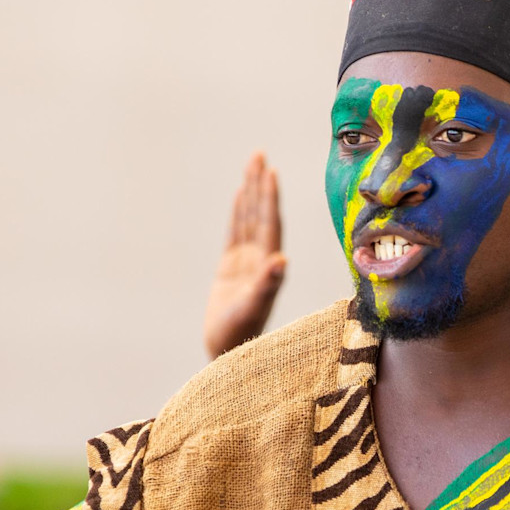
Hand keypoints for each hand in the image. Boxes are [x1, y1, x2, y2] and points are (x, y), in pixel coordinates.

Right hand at [204, 153, 287, 358]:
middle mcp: (261, 260)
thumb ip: (267, 284)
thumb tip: (282, 260)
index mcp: (268, 265)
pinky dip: (238, 213)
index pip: (270, 224)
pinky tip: (239, 196)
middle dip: (259, 185)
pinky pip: (236, 233)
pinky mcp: (232, 269)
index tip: (270, 171)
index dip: (270, 198)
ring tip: (252, 164)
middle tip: (258, 154)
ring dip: (250, 193)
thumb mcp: (252, 309)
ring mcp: (247, 263)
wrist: (228, 355)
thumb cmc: (239, 336)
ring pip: (249, 219)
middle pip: (261, 214)